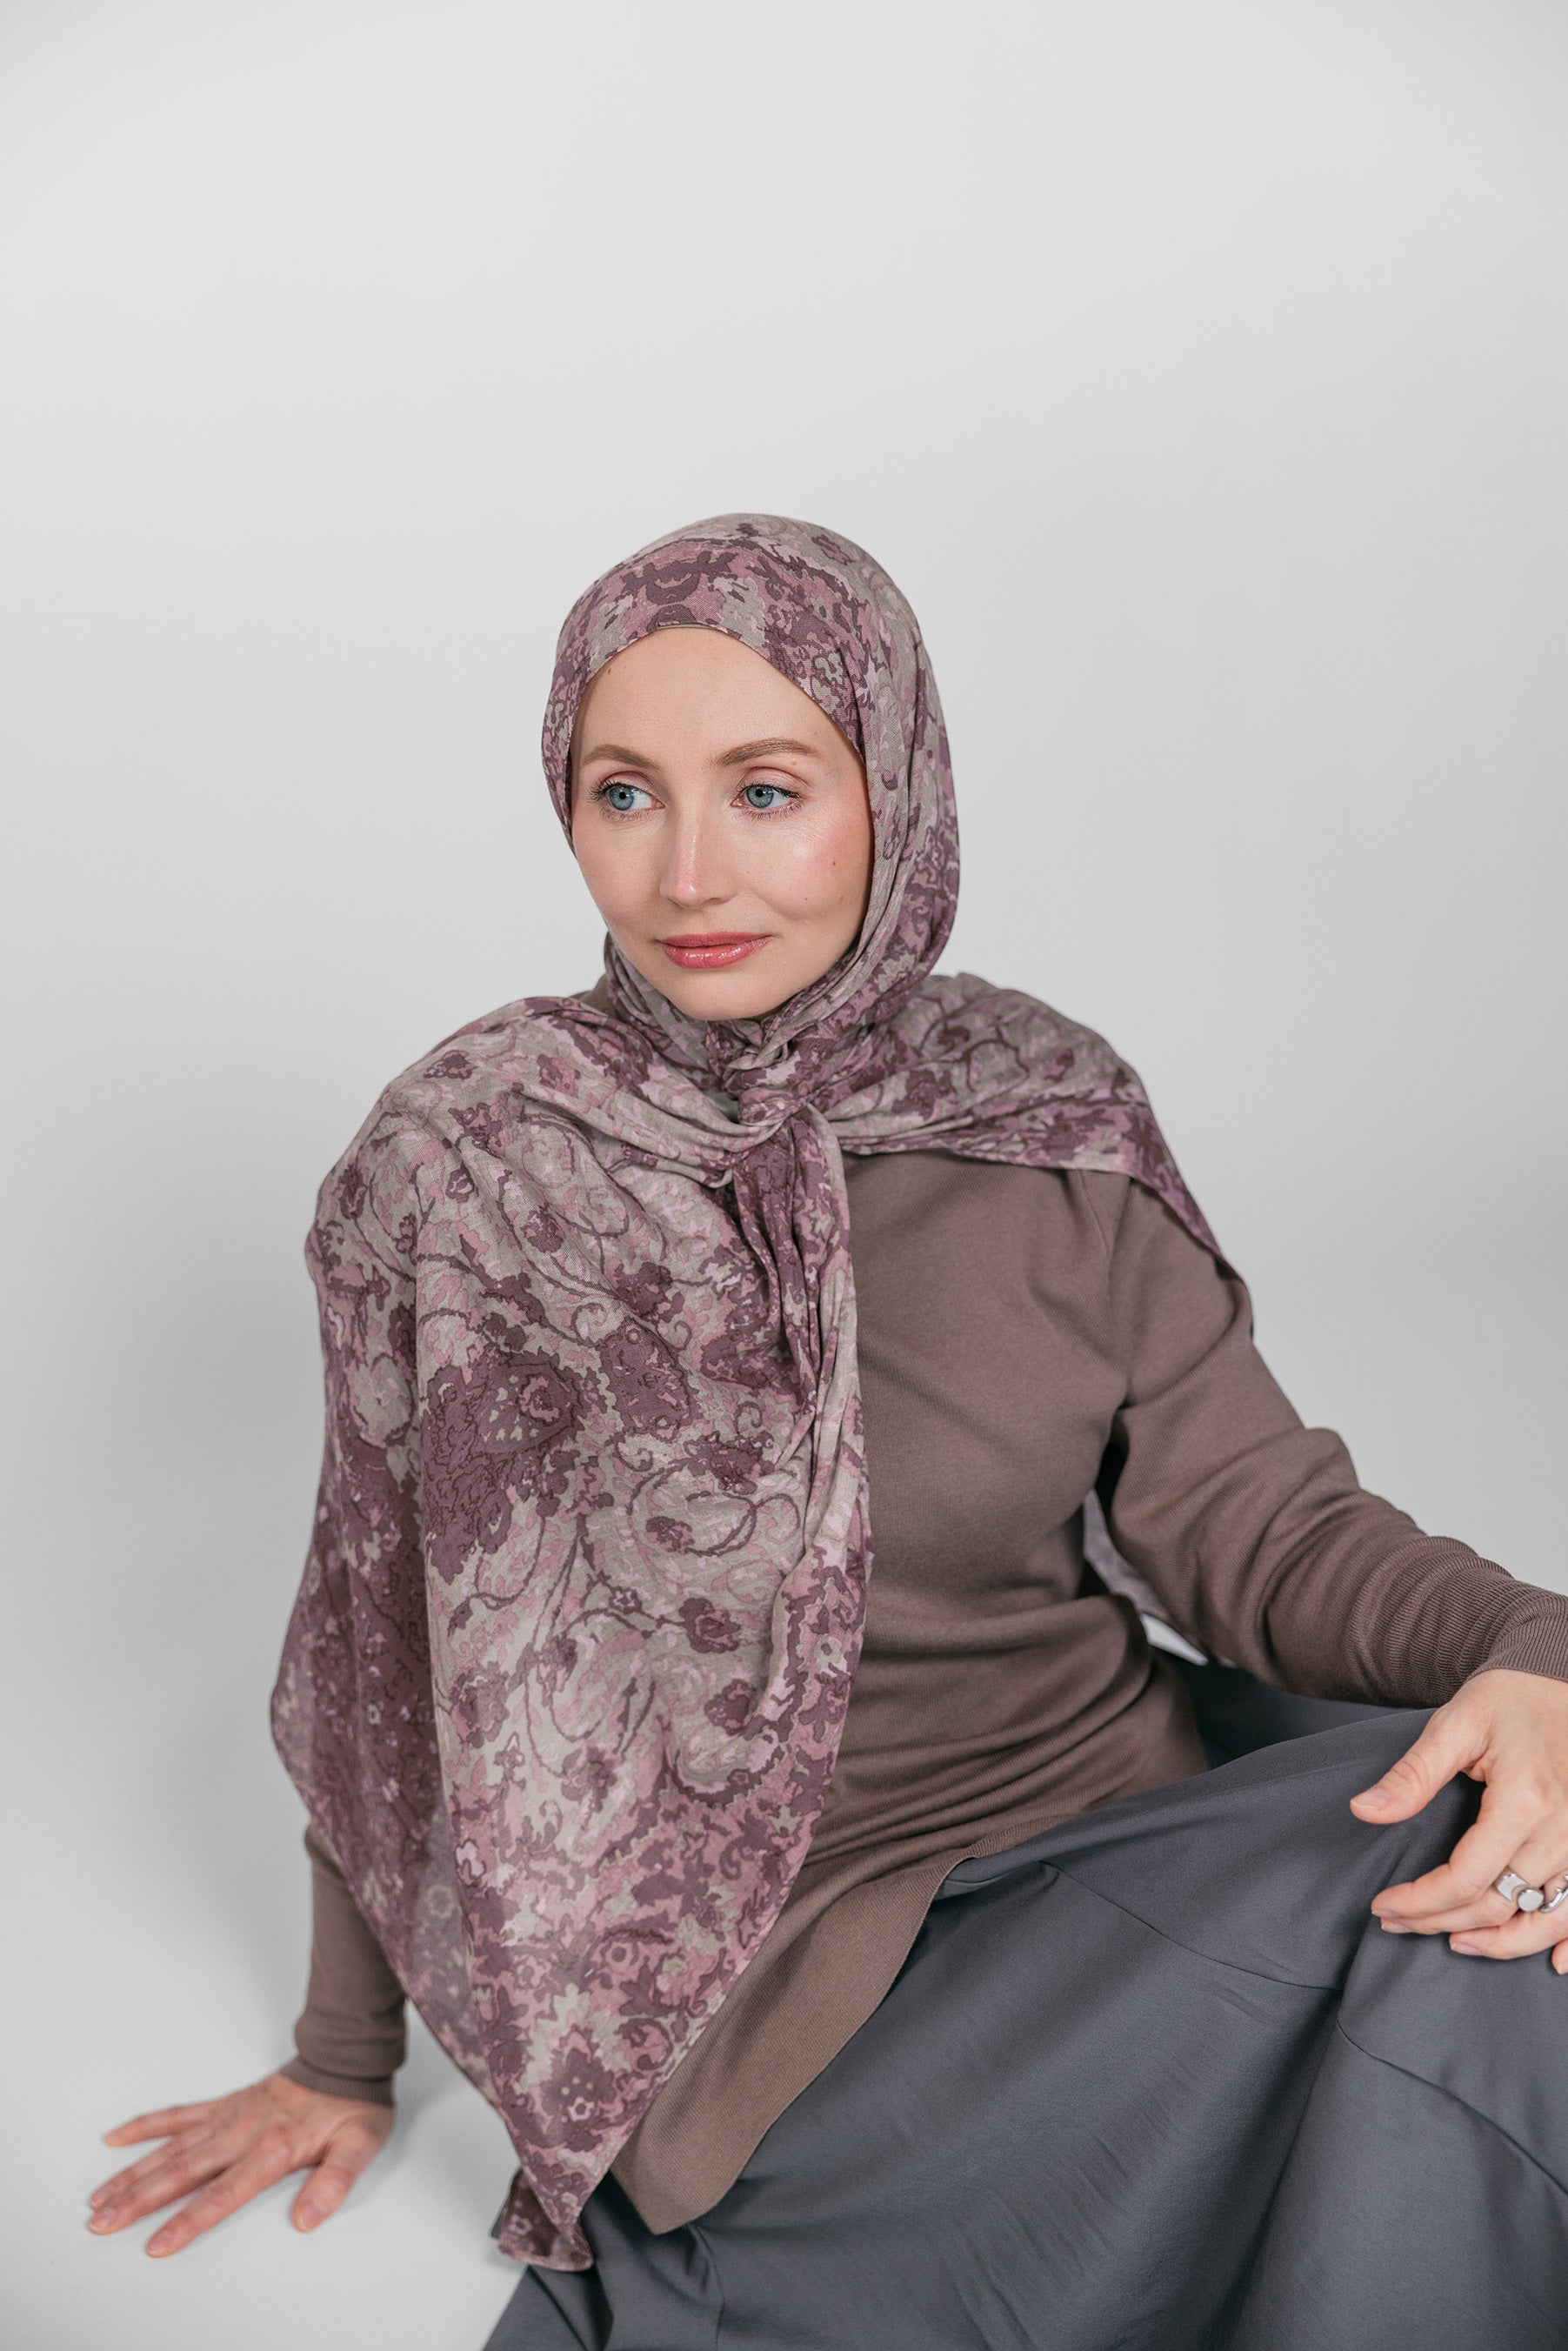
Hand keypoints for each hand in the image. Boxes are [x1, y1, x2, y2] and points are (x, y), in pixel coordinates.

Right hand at [88, 2071, 393, 2254]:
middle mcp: (241, 2132)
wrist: (346, 2057)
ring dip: (132, 2174)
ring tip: (99, 2199)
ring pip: (170, 2148)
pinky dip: (146, 2126)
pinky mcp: (224, 2104)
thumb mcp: (359, 2145)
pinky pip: (179, 2115)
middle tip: (101, 2223)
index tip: (156, 2244)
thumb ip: (333, 2182)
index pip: (222, 2194)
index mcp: (272, 2149)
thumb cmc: (352, 2105)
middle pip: (181, 2172)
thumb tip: (307, 2218)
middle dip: (138, 2200)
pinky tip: (116, 2139)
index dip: (188, 2220)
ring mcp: (228, 2117)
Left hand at [1351, 1668, 1567, 1968]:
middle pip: (1499, 1904)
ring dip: (1500, 1942)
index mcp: (1525, 1801)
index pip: (1465, 1879)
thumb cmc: (1507, 1698)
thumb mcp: (1453, 1725)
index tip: (1383, 1905)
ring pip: (1545, 1918)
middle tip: (1398, 1921)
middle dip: (1441, 1921)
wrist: (1559, 1676)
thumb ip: (1411, 1775)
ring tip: (1453, 1941)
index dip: (1420, 1901)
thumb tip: (1363, 1811)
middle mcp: (1563, 1830)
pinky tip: (1553, 1963)